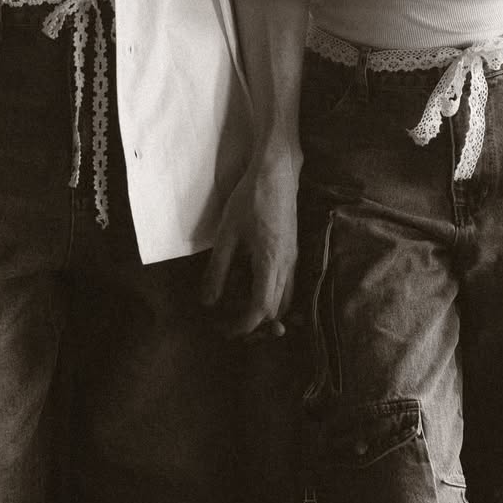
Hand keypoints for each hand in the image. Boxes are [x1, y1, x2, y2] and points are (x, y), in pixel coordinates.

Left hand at [201, 153, 297, 339]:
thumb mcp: (227, 233)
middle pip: (277, 310)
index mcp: (271, 263)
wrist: (277, 173)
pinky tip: (255, 289)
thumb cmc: (250, 199)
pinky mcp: (294, 251)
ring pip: (286, 300)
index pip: (261, 309)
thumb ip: (218, 269)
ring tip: (242, 311)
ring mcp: (294, 259)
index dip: (244, 325)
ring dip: (267, 312)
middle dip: (255, 324)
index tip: (225, 329)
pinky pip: (289, 285)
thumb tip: (208, 302)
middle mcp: (288, 265)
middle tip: (230, 324)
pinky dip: (274, 297)